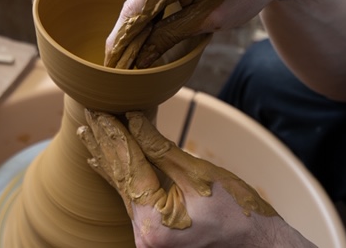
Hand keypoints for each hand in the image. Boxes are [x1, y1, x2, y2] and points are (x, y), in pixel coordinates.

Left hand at [77, 110, 316, 247]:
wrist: (259, 245)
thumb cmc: (237, 213)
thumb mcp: (197, 173)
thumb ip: (158, 148)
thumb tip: (131, 120)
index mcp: (154, 223)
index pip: (129, 167)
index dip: (116, 135)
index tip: (101, 111)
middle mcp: (143, 233)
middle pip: (120, 176)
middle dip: (104, 143)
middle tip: (88, 115)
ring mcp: (146, 234)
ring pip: (121, 185)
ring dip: (107, 156)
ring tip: (87, 132)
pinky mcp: (152, 230)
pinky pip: (129, 196)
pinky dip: (118, 174)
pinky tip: (99, 161)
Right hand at [105, 0, 269, 67]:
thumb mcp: (211, 17)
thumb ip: (171, 34)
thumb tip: (143, 54)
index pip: (134, 12)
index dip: (121, 39)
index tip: (112, 62)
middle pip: (131, 0)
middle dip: (122, 33)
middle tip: (113, 60)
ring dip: (131, 20)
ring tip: (123, 48)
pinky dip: (142, 5)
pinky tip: (140, 25)